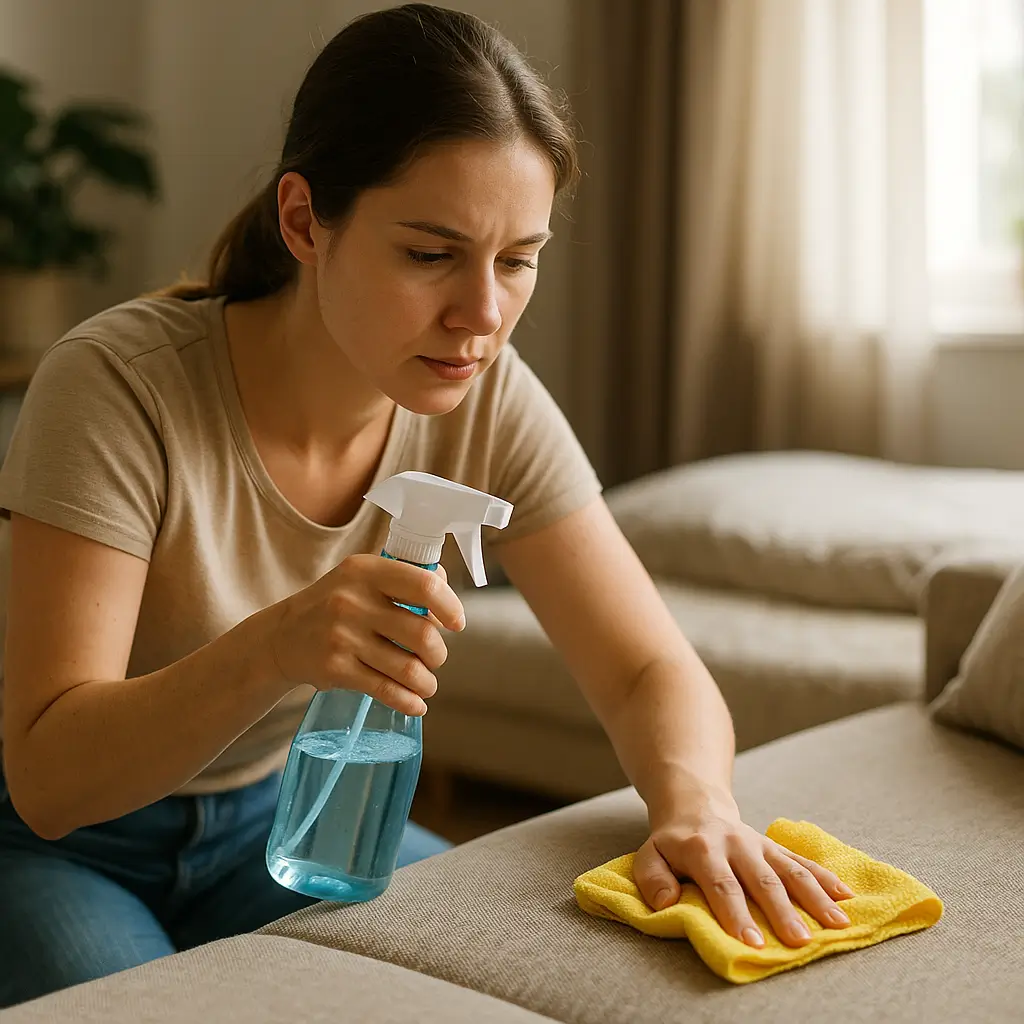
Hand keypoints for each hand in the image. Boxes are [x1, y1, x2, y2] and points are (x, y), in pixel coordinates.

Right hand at [262, 554, 465, 715]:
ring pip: (408, 668)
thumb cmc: (337, 604)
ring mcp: (342, 636)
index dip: (450, 606)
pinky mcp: (336, 669)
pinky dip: (408, 702)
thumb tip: (447, 588)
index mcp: (366, 571)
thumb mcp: (364, 577)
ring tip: (426, 684)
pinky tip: (416, 704)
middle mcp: (352, 601)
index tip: (457, 624)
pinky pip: (386, 690)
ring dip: (426, 682)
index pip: (424, 585)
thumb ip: (405, 578)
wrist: (282, 636)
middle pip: (422, 634)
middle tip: (435, 659)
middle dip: (438, 654)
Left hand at [633, 802, 854, 947]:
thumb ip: (652, 879)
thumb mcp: (650, 855)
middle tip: (799, 941)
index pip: (722, 885)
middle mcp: (736, 844)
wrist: (695, 806)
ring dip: (815, 897)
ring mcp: (760, 845)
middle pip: (762, 880)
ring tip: (837, 924)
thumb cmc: (672, 843)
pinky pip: (803, 861)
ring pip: (790, 870)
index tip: (751, 942)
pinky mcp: (776, 847)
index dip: (736, 914)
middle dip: (782, 912)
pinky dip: (826, 879)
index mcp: (703, 849)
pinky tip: (848, 897)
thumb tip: (667, 902)